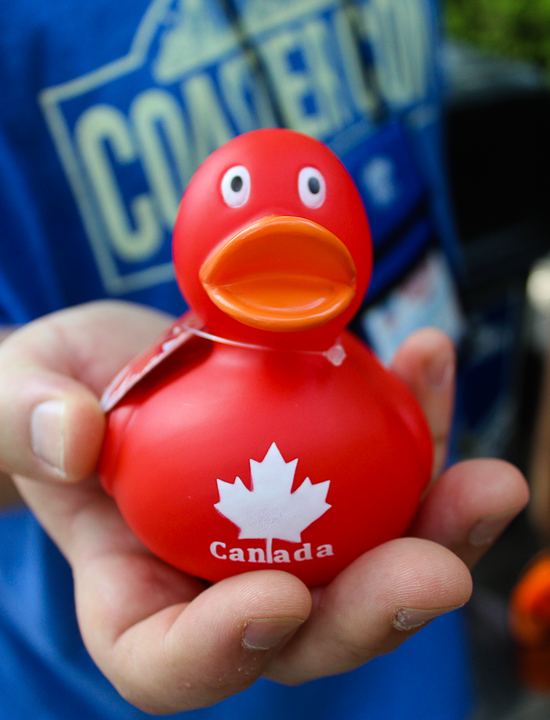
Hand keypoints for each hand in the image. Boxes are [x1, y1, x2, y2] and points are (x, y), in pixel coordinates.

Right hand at [0, 302, 528, 712]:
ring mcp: (280, 528)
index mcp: (131, 587)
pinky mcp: (322, 473)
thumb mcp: (13, 398)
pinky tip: (426, 362)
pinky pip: (381, 465)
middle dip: (376, 608)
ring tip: (487, 483)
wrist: (108, 365)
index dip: (222, 651)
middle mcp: (218, 575)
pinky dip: (414, 423)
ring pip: (369, 555)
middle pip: (305, 628)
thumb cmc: (48, 395)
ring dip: (437, 525)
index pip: (168, 659)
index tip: (276, 598)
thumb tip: (71, 437)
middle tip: (438, 569)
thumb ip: (23, 421)